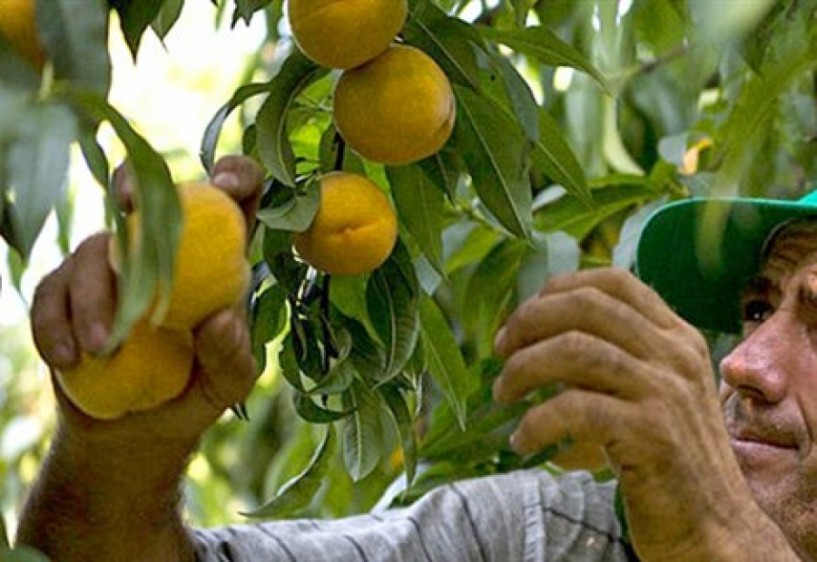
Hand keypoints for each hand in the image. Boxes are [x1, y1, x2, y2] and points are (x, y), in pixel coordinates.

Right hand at [30, 155, 263, 445]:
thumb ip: (233, 357)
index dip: (236, 174)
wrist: (135, 431)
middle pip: (150, 191)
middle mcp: (163, 247)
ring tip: (101, 349)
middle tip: (131, 203)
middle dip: (138, 183)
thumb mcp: (227, 384)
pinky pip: (52, 290)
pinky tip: (68, 358)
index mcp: (218, 255)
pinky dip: (54, 322)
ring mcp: (111, 264)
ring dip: (94, 296)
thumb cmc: (195, 394)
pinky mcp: (67, 291)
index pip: (237, 196)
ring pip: (96, 248)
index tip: (225, 187)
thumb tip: (221, 319)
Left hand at [492, 268, 777, 560]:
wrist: (716, 530)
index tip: (522, 319)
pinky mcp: (651, 433)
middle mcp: (674, 355)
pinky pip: (574, 408)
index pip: (613, 282)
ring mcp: (665, 391)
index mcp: (676, 338)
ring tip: (503, 395)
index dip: (558, 289)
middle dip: (529, 322)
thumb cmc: (670, 461)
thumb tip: (538, 335)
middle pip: (585, 306)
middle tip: (501, 352)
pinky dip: (536, 421)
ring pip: (573, 350)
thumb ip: (617, 359)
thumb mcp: (654, 394)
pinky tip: (523, 439)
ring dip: (523, 369)